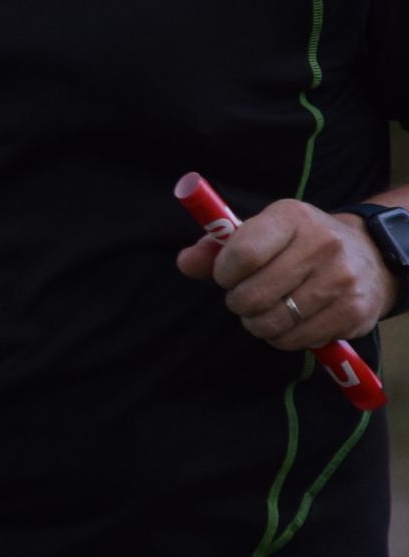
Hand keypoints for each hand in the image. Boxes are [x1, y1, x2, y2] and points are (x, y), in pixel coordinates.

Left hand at [175, 199, 386, 350]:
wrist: (370, 256)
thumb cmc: (299, 244)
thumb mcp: (261, 233)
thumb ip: (216, 248)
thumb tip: (185, 263)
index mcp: (292, 217)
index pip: (242, 254)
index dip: (223, 273)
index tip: (226, 276)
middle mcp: (323, 245)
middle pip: (254, 294)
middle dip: (238, 303)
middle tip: (244, 298)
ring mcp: (342, 279)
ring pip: (274, 322)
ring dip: (258, 324)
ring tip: (265, 311)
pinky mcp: (354, 311)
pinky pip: (298, 339)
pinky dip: (284, 338)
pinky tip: (291, 321)